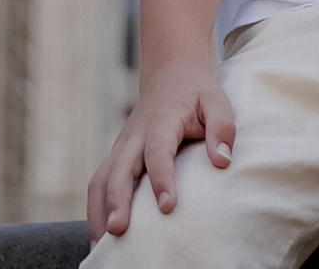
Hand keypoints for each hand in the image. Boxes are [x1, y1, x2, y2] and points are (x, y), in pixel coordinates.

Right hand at [88, 60, 235, 238]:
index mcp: (161, 120)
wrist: (171, 74)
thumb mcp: (216, 100)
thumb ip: (222, 127)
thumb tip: (222, 161)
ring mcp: (121, 147)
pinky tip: (100, 238)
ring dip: (99, 210)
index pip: (157, 150)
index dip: (161, 178)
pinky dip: (95, 210)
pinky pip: (98, 184)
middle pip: (120, 168)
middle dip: (117, 200)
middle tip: (118, 230)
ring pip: (101, 179)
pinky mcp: (116, 158)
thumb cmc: (197, 93)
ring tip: (102, 245)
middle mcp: (134, 135)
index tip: (168, 207)